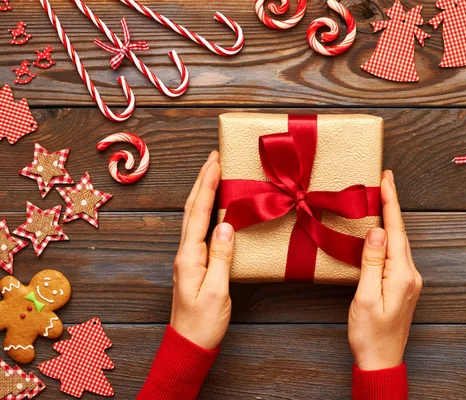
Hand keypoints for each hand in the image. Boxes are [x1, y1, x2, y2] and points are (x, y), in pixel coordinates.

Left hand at [170, 151, 233, 349]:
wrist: (189, 344)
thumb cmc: (203, 322)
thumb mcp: (217, 291)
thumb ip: (221, 257)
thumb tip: (226, 225)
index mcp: (189, 256)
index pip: (198, 213)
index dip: (207, 185)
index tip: (215, 162)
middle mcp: (185, 253)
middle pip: (191, 208)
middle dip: (202, 180)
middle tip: (214, 157)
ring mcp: (188, 257)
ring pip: (193, 217)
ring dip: (202, 192)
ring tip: (214, 173)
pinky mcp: (194, 263)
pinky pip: (199, 229)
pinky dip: (205, 210)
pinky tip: (214, 206)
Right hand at [348, 170, 422, 370]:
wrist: (381, 360)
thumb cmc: (369, 334)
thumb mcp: (365, 298)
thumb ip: (372, 263)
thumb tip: (377, 231)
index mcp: (401, 275)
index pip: (395, 230)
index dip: (390, 202)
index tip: (386, 179)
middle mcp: (411, 275)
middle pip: (400, 232)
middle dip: (392, 204)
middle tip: (384, 180)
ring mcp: (410, 281)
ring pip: (399, 242)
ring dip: (391, 219)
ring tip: (382, 198)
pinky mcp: (404, 285)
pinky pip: (397, 254)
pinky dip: (390, 236)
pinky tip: (383, 229)